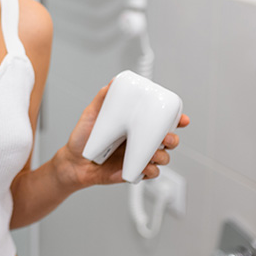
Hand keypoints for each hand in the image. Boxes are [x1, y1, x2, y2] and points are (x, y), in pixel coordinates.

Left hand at [56, 82, 189, 189]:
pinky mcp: (134, 172)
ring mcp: (137, 157)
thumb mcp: (92, 114)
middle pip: (168, 140)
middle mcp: (139, 141)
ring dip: (162, 155)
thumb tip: (113, 82)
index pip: (160, 121)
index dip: (176, 120)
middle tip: (165, 138)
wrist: (73, 162)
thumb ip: (103, 98)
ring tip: (152, 153)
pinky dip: (151, 171)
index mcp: (134, 126)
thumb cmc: (83, 138)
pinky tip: (144, 167)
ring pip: (163, 157)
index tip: (182, 119)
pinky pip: (151, 173)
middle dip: (173, 139)